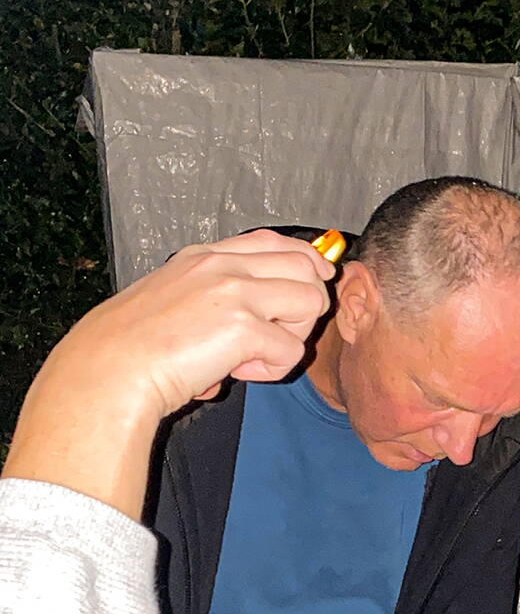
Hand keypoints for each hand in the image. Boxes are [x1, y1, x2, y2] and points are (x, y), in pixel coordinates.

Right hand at [56, 229, 334, 417]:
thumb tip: (253, 328)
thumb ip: (213, 298)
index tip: (315, 279)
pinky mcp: (243, 327)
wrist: (110, 367)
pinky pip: (292, 351)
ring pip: (310, 303)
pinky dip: (271, 370)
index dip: (305, 261)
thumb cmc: (133, 345)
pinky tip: (236, 372)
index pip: (275, 241)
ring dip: (291, 337)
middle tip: (273, 336)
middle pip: (306, 266)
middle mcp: (223, 265)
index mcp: (205, 256)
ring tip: (252, 356)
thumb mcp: (173, 299)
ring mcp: (235, 292)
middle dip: (303, 306)